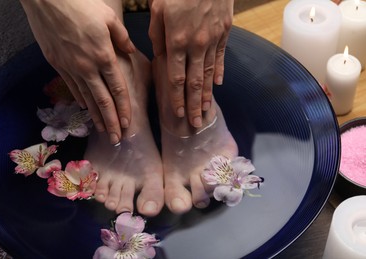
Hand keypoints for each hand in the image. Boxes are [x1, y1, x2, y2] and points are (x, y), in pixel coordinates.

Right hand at [20, 0, 134, 143]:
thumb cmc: (81, 5)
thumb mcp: (108, 17)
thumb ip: (122, 37)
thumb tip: (130, 50)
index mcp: (104, 56)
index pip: (117, 90)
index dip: (123, 109)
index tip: (127, 124)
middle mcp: (88, 67)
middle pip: (103, 101)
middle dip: (110, 122)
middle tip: (116, 139)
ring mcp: (71, 67)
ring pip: (87, 98)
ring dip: (96, 116)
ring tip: (102, 131)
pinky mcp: (57, 64)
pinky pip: (72, 87)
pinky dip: (81, 99)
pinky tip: (86, 109)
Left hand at [148, 0, 233, 127]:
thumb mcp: (158, 10)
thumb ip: (157, 37)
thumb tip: (161, 58)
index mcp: (176, 41)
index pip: (175, 78)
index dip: (176, 98)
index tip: (178, 114)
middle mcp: (196, 46)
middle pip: (195, 82)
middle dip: (194, 105)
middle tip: (195, 124)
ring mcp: (212, 40)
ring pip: (209, 74)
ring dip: (207, 95)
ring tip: (206, 111)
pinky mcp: (224, 33)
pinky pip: (221, 57)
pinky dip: (219, 72)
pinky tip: (218, 85)